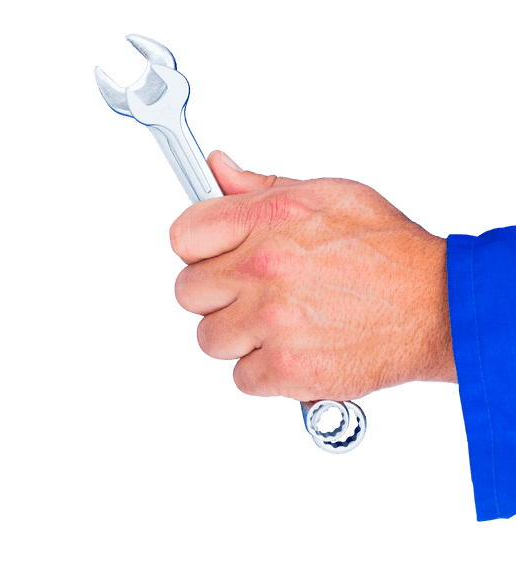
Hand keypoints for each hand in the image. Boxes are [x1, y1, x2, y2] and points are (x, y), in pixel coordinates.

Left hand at [169, 151, 454, 401]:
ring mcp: (273, 322)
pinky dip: (265, 372)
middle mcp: (266, 269)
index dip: (196, 250)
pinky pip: (241, 378)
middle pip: (188, 292)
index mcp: (271, 220)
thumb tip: (217, 168)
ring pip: (210, 339)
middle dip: (216, 296)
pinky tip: (294, 350)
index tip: (212, 259)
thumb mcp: (326, 197)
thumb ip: (261, 189)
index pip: (184, 236)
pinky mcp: (286, 369)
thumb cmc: (384, 253)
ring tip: (279, 324)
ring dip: (238, 338)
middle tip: (251, 295)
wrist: (437, 307)